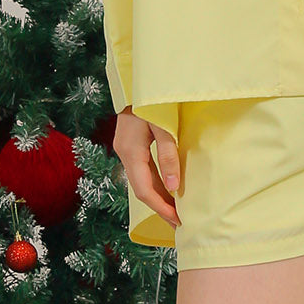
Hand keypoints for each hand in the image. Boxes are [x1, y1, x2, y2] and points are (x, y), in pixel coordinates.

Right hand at [113, 106, 182, 227]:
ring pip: (141, 180)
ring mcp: (125, 150)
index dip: (161, 207)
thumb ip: (168, 154)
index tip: (178, 220)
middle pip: (142, 189)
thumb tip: (174, 186)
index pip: (145, 190)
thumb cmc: (152, 99)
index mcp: (130, 152)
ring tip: (176, 210)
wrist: (135, 81)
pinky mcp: (130, 145)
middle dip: (160, 206)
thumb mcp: (163, 125)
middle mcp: (124, 154)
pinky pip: (142, 170)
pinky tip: (167, 189)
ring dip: (158, 196)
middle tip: (179, 222)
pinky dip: (155, 182)